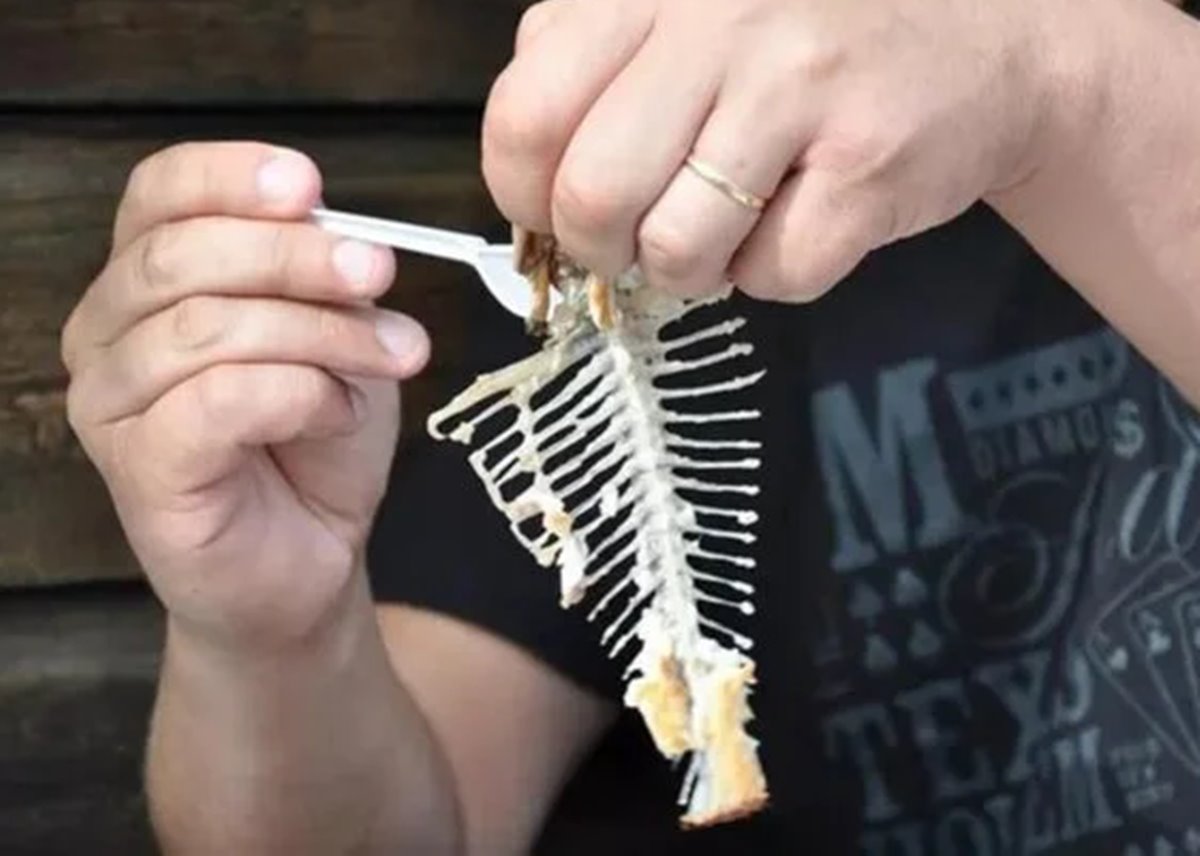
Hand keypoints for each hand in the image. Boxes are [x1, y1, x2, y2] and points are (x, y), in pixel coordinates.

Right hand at [61, 142, 429, 646]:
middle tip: (379, 274)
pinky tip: (338, 412)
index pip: (157, 192)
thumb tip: (346, 235)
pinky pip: (218, 399)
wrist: (309, 557)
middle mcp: (108, 332)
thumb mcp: (336, 337)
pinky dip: (299, 394)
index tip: (309, 185)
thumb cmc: (314, 441)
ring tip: (390, 358)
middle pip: (182, 255)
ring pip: (206, 327)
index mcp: (146, 280)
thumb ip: (324, 282)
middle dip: (295, 256)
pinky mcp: (137, 468)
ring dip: (319, 334)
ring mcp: (111, 403)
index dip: (230, 176)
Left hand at [481, 0, 1059, 300]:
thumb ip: (594, 69)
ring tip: (725, 229)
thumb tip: (529, 190)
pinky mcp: (869, 163)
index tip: (554, 211)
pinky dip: (774, 272)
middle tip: (636, 242)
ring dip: (689, 270)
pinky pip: (773, 276)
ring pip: (678, 251)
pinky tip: (802, 219)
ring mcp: (798, 91)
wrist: (984, 37)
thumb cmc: (805, 42)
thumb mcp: (684, 16)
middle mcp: (720, 23)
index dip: (524, 192)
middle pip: (593, 199)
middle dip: (603, 252)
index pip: (526, 114)